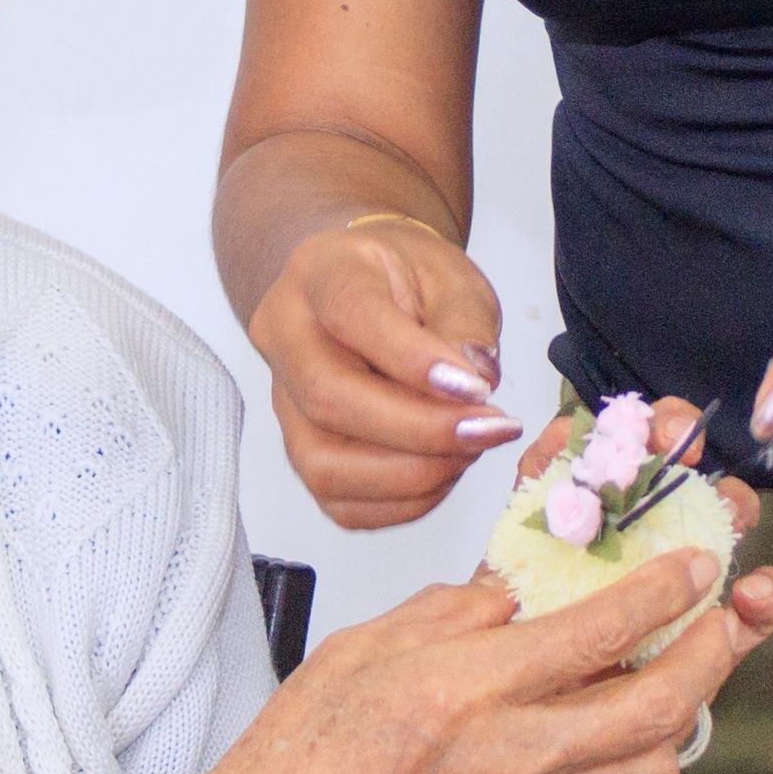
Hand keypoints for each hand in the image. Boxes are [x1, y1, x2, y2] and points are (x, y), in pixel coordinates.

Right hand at [110, 517, 772, 773]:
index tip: (690, 561)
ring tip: (680, 674)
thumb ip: (449, 612)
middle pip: (658, 703)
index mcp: (467, 690)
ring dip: (682, 714)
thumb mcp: (363, 648)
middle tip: (722, 615)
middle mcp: (512, 756)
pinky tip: (618, 734)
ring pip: (653, 764)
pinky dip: (634, 764)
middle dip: (708, 651)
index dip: (661, 589)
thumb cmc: (295, 762)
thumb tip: (511, 598)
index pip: (598, 629)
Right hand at [247, 216, 519, 527]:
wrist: (366, 289)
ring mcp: (283, 401)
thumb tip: (474, 382)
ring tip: (471, 449)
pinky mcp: (301, 451)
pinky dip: (403, 501)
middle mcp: (284, 336)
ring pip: (323, 464)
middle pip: (327, 398)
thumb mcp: (451, 277)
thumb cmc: (410, 280)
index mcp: (320, 272)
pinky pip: (340, 501)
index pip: (350, 314)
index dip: (413, 360)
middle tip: (489, 429)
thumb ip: (464, 323)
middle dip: (419, 430)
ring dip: (412, 474)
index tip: (478, 389)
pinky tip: (445, 469)